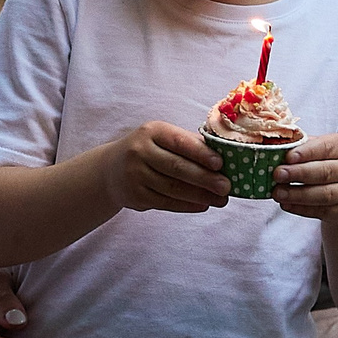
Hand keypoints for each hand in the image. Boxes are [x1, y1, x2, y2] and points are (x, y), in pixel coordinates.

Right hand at [105, 120, 229, 214]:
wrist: (110, 170)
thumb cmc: (148, 150)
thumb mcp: (162, 138)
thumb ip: (189, 143)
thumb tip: (224, 155)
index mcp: (152, 132)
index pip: (179, 142)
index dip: (200, 153)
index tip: (220, 163)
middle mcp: (140, 152)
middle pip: (177, 167)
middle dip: (205, 178)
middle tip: (226, 187)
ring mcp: (135, 175)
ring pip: (173, 188)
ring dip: (200, 196)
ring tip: (221, 200)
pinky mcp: (136, 196)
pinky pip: (166, 202)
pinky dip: (187, 205)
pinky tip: (203, 205)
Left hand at [272, 133, 337, 221]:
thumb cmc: (327, 163)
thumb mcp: (320, 149)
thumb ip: (302, 146)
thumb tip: (275, 148)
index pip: (325, 148)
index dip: (306, 152)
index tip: (287, 157)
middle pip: (325, 172)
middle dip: (299, 173)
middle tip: (277, 174)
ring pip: (324, 194)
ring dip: (298, 194)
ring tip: (277, 193)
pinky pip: (321, 210)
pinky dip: (301, 209)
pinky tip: (286, 204)